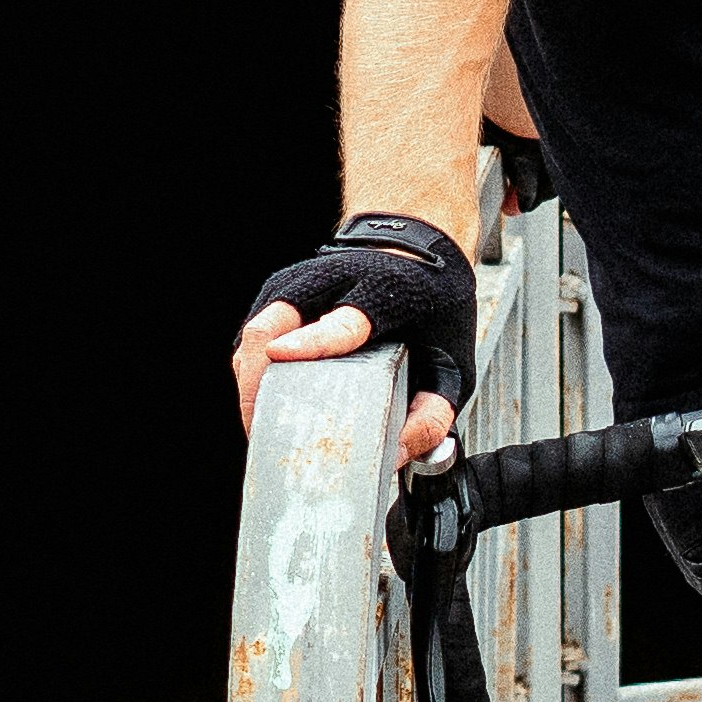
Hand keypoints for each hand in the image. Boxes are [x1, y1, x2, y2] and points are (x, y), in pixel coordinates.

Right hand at [233, 215, 473, 465]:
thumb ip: (432, 414)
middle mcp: (334, 280)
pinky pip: (254, 333)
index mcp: (383, 295)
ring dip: (249, 382)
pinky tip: (265, 397)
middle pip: (274, 324)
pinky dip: (252, 368)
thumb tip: (395, 453)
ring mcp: (301, 281)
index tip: (282, 357)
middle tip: (261, 431)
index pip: (342, 322)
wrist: (416, 247)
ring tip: (260, 423)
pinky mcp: (281, 288)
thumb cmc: (432, 306)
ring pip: (256, 332)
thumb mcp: (452, 362)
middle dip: (256, 383)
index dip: (311, 341)